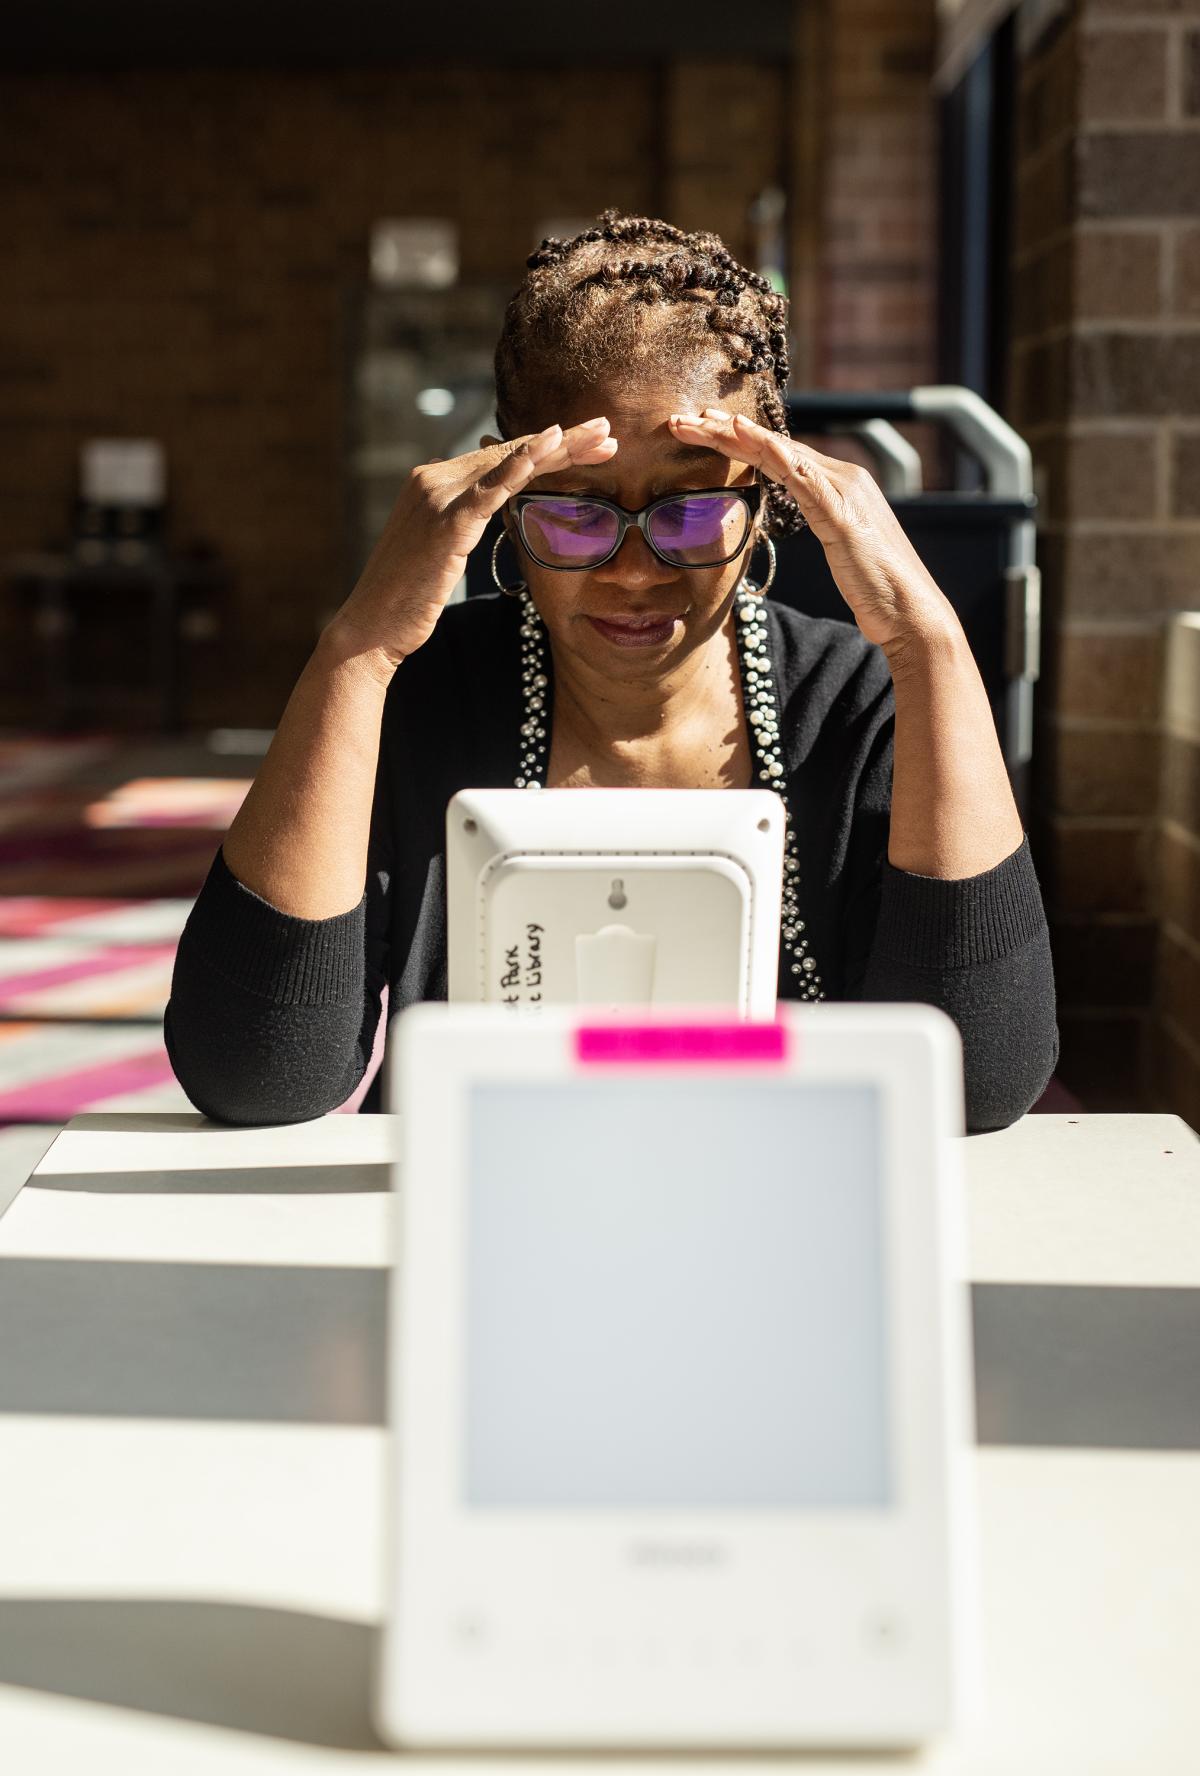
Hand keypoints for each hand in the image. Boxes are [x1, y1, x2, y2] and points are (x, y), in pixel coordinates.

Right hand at [325, 417, 618, 677]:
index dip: (544, 452)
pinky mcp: (445, 521)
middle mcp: (432, 479)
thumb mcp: (440, 553)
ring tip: (600, 436)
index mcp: (433, 483)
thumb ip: (463, 524)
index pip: (498, 459)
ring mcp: (437, 497)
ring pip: (507, 463)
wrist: (372, 628)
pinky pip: (490, 487)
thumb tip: (489, 513)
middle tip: (607, 432)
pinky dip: (522, 464)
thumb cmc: (408, 600)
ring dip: (558, 447)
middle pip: (508, 453)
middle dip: (562, 442)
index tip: (588, 449)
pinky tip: (551, 446)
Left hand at [667, 408, 954, 654]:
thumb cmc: (874, 590)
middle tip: (680, 420)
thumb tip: (802, 516)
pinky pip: (801, 476)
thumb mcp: (840, 550)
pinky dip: (771, 453)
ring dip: (735, 435)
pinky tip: (744, 437)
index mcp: (838, 485)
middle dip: (725, 430)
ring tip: (697, 423)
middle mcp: (842, 477)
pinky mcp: (842, 513)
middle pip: (775, 445)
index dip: (738, 441)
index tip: (698, 431)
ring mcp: (844, 491)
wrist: (911, 613)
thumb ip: (821, 523)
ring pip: (781, 452)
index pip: (779, 454)